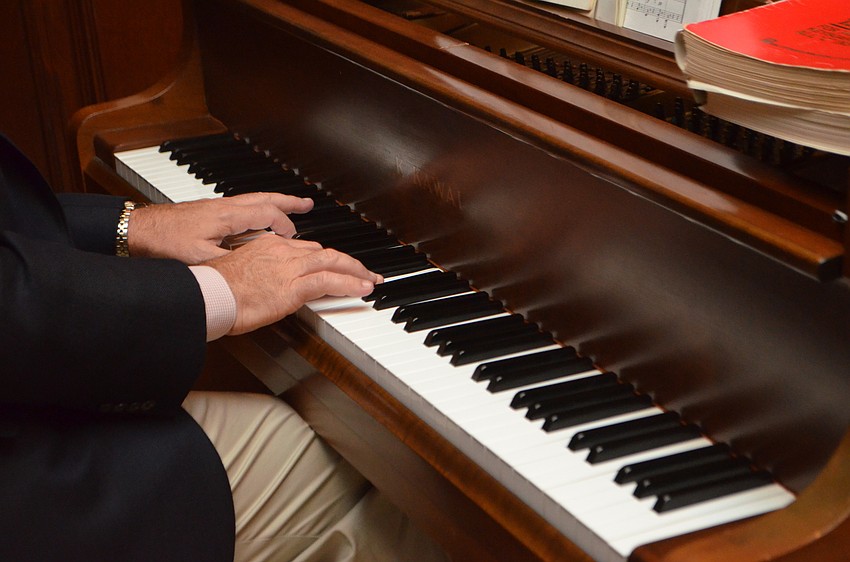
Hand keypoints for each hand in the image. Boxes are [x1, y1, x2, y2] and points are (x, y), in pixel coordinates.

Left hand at [127, 193, 313, 263]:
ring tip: (290, 205)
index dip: (284, 224)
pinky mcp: (209, 212)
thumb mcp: (199, 259)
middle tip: (307, 204)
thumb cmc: (164, 242)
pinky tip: (256, 218)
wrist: (138, 230)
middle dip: (288, 201)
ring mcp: (216, 207)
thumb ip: (227, 263)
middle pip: (264, 197)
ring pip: (253, 198)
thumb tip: (249, 269)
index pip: (266, 213)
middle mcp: (224, 206)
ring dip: (274, 201)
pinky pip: (242, 204)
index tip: (293, 237)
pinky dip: (258, 207)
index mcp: (226, 215)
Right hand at [206, 234, 382, 334]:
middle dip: (349, 262)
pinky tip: (362, 288)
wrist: (208, 296)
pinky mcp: (292, 287)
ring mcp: (289, 268)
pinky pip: (329, 281)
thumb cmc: (216, 291)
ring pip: (332, 263)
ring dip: (356, 272)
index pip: (307, 248)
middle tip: (364, 271)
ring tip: (371, 280)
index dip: (327, 257)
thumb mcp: (242, 276)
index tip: (338, 265)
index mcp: (269, 246)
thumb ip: (261, 276)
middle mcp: (283, 251)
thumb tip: (270, 288)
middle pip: (325, 252)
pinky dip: (350, 284)